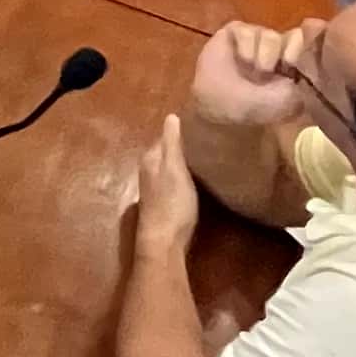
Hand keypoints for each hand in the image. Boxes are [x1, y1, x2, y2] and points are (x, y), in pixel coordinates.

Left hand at [130, 115, 199, 256]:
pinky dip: (183, 175)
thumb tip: (171, 115)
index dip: (180, 130)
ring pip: (168, 166)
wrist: (163, 241)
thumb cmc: (172, 202)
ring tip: (204, 156)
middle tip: (207, 140)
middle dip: (181, 145)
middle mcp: (148, 169)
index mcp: (150, 158)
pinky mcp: (162, 201)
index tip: (200, 124)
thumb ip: (171, 143)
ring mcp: (154, 187)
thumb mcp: (174, 168)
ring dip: (182, 161)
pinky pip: (172, 180)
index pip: (164, 136)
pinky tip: (195, 178)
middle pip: (165, 151)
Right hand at [187, 19, 321, 127]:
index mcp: (298, 64)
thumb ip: (304, 79)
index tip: (295, 67)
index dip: (307, 51)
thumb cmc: (255, 108)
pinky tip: (242, 61)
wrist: (218, 107)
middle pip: (295, 35)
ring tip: (254, 72)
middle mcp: (281, 48)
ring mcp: (258, 38)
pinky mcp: (235, 32)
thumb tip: (314, 59)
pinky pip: (246, 30)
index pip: (313, 45)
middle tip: (276, 70)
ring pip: (270, 34)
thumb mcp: (289, 101)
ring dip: (264, 55)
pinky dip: (246, 46)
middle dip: (286, 52)